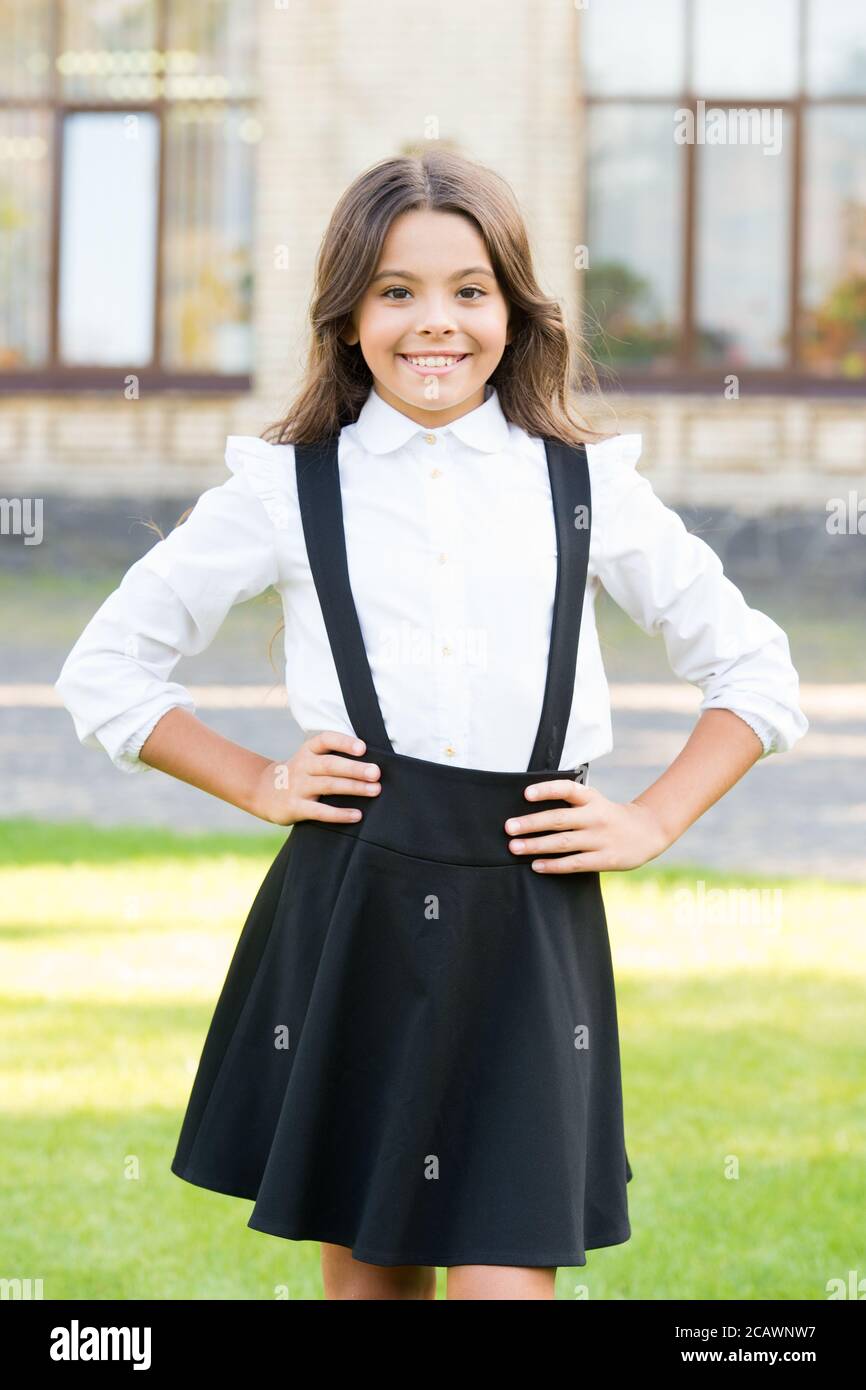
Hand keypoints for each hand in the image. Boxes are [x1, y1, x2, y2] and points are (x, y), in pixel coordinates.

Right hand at [249, 731, 380, 825]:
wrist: (264, 792)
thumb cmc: (300, 773)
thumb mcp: (310, 758)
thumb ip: (333, 756)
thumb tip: (371, 762)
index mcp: (308, 750)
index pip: (325, 740)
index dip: (344, 742)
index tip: (363, 748)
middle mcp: (302, 766)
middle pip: (330, 764)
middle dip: (355, 768)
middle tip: (376, 772)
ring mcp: (298, 787)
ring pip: (328, 786)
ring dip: (353, 787)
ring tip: (375, 790)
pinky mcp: (295, 807)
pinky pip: (320, 811)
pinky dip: (339, 814)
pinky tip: (356, 815)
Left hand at [503, 779, 671, 872]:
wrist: (647, 831)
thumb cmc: (608, 815)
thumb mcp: (594, 801)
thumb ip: (570, 802)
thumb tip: (530, 808)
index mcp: (591, 798)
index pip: (567, 789)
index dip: (547, 790)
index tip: (526, 794)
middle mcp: (595, 816)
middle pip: (559, 819)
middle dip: (531, 823)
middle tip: (508, 827)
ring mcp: (600, 839)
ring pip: (563, 842)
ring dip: (536, 845)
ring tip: (514, 847)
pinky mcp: (605, 859)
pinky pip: (574, 863)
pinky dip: (554, 865)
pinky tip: (536, 865)